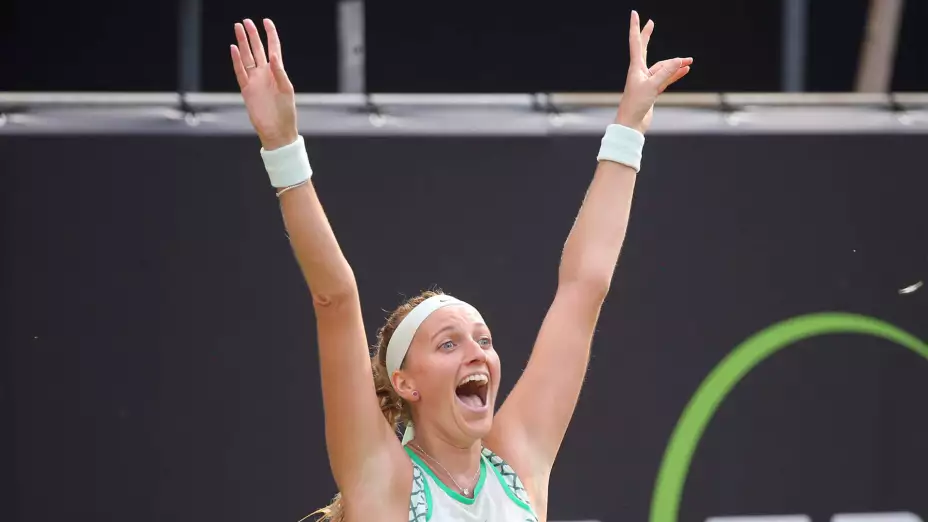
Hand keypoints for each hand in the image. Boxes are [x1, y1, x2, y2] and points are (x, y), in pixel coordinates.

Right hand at [231, 18, 296, 150]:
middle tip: (246, 21)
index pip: (273, 48)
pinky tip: (234, 48)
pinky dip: (236, 60)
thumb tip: (274, 56)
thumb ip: (280, 72)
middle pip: (257, 49)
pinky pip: (240, 72)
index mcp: (277, 72)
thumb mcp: (287, 90)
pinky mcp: (246, 89)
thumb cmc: (286, 112)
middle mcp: (265, 74)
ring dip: (243, 43)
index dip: (270, 35)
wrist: (276, 130)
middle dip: (252, 35)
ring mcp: (255, 81)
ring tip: (238, 28)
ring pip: (247, 57)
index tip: (266, 21)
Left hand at [615, 11, 692, 133]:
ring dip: (675, 64)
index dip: (636, 28)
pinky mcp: (652, 91)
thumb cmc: (635, 106)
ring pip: (662, 67)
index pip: (636, 43)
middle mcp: (640, 72)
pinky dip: (675, 74)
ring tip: (689, 61)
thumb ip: (666, 73)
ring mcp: (646, 81)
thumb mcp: (652, 87)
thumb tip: (679, 60)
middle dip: (648, 36)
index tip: (635, 14)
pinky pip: (666, 79)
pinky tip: (685, 70)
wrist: (631, 125)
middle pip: (644, 49)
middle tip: (650, 23)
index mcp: (635, 68)